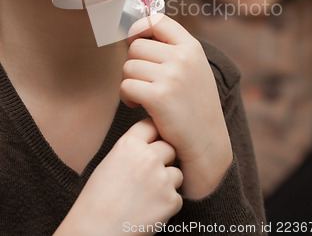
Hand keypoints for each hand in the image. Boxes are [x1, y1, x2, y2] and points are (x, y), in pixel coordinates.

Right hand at [54, 118, 182, 235]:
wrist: (95, 233)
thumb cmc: (97, 200)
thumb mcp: (110, 162)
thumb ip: (133, 148)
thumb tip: (154, 140)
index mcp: (129, 144)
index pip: (151, 125)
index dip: (153, 134)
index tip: (152, 142)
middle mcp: (148, 157)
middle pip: (169, 147)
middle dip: (163, 159)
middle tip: (148, 176)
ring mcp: (161, 178)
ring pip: (176, 172)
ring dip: (167, 182)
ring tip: (145, 196)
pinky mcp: (171, 200)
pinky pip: (177, 196)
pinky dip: (167, 205)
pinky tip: (148, 210)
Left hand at [120, 14, 232, 198]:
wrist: (207, 142)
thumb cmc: (194, 105)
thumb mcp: (193, 69)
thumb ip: (172, 49)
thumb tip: (136, 34)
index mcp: (192, 47)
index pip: (157, 20)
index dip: (139, 28)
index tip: (133, 41)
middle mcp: (183, 57)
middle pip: (136, 46)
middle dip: (133, 64)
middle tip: (142, 81)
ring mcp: (172, 76)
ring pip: (128, 67)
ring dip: (129, 82)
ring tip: (141, 95)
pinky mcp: (159, 97)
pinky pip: (126, 86)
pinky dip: (127, 97)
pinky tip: (137, 105)